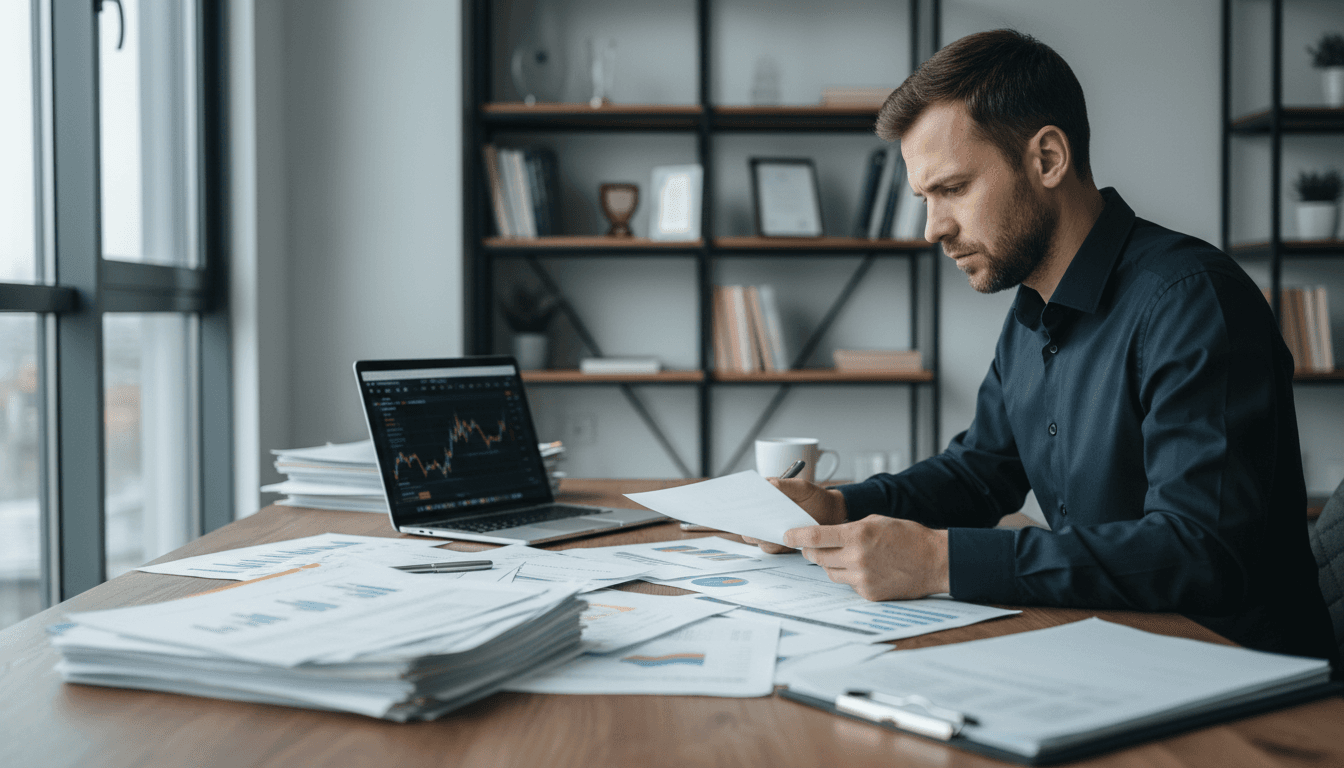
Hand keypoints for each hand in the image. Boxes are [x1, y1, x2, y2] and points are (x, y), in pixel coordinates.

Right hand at [741, 479, 846, 553]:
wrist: (832, 514)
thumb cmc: (814, 497)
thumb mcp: (802, 487)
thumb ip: (786, 485)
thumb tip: (769, 484)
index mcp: (765, 499)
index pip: (745, 500)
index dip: (738, 500)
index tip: (736, 500)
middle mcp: (764, 517)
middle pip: (747, 522)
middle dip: (745, 520)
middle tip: (747, 517)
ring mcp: (771, 532)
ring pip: (757, 537)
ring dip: (759, 534)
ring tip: (762, 530)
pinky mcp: (781, 545)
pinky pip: (772, 548)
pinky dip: (773, 545)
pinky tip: (779, 539)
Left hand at [785, 515, 949, 600]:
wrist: (934, 561)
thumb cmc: (908, 536)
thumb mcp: (876, 521)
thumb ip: (848, 528)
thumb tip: (825, 535)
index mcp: (857, 535)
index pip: (815, 536)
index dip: (796, 536)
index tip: (786, 535)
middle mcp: (856, 558)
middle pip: (817, 556)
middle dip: (812, 550)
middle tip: (813, 547)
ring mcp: (862, 578)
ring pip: (829, 572)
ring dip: (831, 564)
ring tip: (847, 557)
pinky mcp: (868, 594)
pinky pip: (847, 585)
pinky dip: (850, 577)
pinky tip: (865, 569)